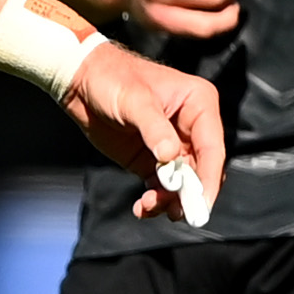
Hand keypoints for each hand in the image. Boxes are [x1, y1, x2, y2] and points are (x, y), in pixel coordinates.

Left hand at [63, 42, 229, 223]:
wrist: (81, 82)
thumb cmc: (112, 78)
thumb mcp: (134, 100)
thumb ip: (154, 129)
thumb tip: (170, 157)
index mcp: (198, 104)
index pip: (212, 146)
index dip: (210, 177)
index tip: (203, 202)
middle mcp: (191, 126)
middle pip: (202, 169)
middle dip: (190, 194)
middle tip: (177, 214)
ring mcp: (173, 146)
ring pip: (183, 183)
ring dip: (170, 200)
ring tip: (149, 206)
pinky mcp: (154, 160)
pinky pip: (162, 187)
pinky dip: (155, 200)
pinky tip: (141, 207)